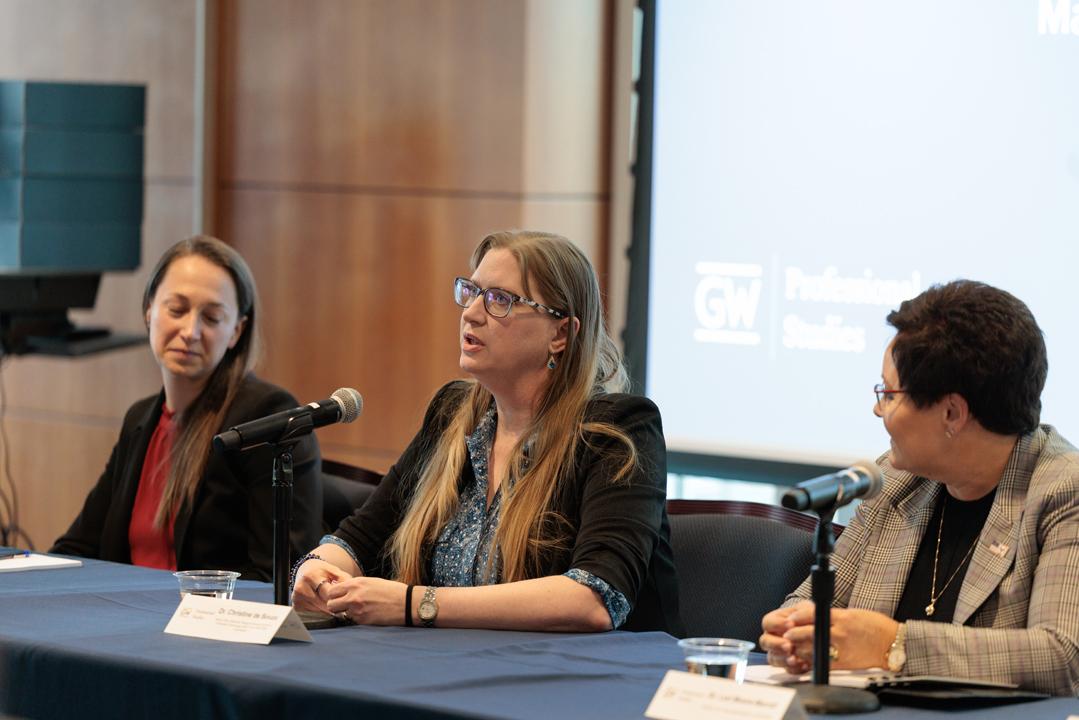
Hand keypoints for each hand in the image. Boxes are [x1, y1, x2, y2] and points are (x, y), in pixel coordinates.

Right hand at [291, 559, 352, 613]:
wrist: (306, 570)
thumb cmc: (323, 572)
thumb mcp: (334, 571)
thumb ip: (344, 581)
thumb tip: (350, 594)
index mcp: (311, 576)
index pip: (327, 594)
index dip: (338, 598)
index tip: (346, 601)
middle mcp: (301, 587)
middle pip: (322, 604)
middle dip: (334, 607)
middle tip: (343, 608)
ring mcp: (296, 598)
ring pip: (318, 611)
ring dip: (328, 611)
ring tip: (334, 606)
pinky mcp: (296, 606)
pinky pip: (312, 614)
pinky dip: (320, 613)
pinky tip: (324, 607)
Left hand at [324, 577, 409, 625]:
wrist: (406, 603)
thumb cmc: (391, 590)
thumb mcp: (371, 582)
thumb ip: (355, 586)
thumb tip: (341, 590)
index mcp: (356, 583)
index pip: (332, 591)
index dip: (334, 595)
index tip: (339, 597)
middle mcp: (353, 596)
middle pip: (331, 604)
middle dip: (335, 606)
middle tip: (343, 606)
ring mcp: (357, 610)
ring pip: (341, 614)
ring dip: (346, 613)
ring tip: (359, 610)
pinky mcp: (363, 621)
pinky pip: (352, 620)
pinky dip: (357, 618)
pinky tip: (368, 614)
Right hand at [760, 601, 812, 673]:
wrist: (816, 627)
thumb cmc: (807, 617)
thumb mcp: (806, 609)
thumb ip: (802, 612)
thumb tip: (794, 620)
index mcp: (774, 621)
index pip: (767, 623)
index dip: (777, 624)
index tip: (790, 624)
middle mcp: (772, 637)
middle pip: (765, 642)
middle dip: (776, 645)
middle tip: (788, 645)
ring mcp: (779, 652)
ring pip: (773, 658)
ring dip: (783, 659)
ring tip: (795, 658)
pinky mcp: (789, 664)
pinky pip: (787, 669)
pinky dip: (795, 668)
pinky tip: (804, 664)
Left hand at [778, 603, 899, 670]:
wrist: (891, 644)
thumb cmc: (874, 627)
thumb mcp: (852, 614)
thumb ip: (832, 616)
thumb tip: (811, 616)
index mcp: (842, 617)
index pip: (813, 614)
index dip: (798, 617)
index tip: (791, 619)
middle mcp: (840, 632)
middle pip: (809, 633)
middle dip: (794, 634)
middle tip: (786, 634)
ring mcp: (841, 649)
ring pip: (812, 649)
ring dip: (800, 648)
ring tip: (793, 647)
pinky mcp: (843, 663)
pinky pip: (821, 662)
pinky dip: (811, 660)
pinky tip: (806, 658)